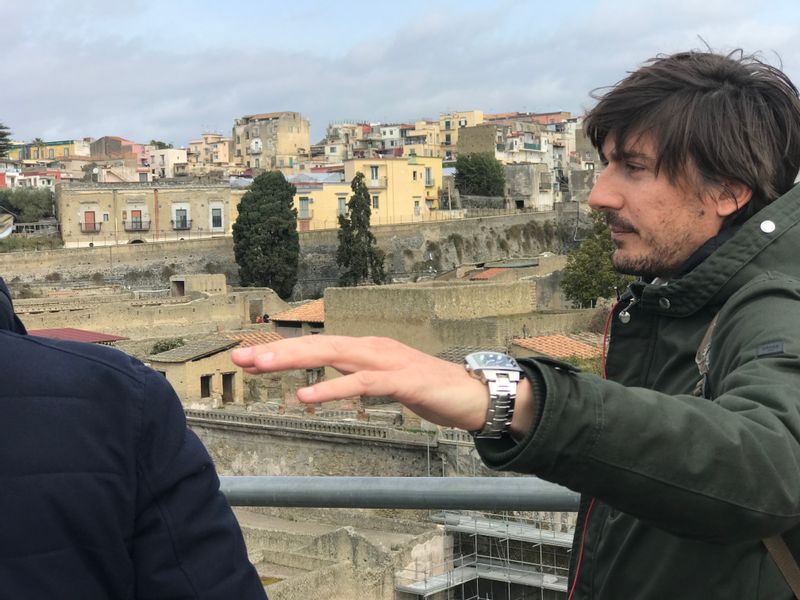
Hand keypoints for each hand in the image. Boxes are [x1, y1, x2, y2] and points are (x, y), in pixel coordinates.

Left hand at [230, 335, 491, 430]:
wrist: (473, 394)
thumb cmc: (427, 388)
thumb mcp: (383, 382)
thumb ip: (354, 378)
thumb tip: (323, 383)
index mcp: (365, 349)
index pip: (317, 347)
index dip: (282, 351)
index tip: (248, 359)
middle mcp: (371, 348)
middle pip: (317, 345)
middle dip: (278, 351)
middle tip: (240, 357)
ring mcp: (387, 360)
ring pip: (334, 355)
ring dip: (295, 360)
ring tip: (261, 365)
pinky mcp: (402, 380)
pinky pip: (362, 383)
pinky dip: (332, 389)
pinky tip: (305, 398)